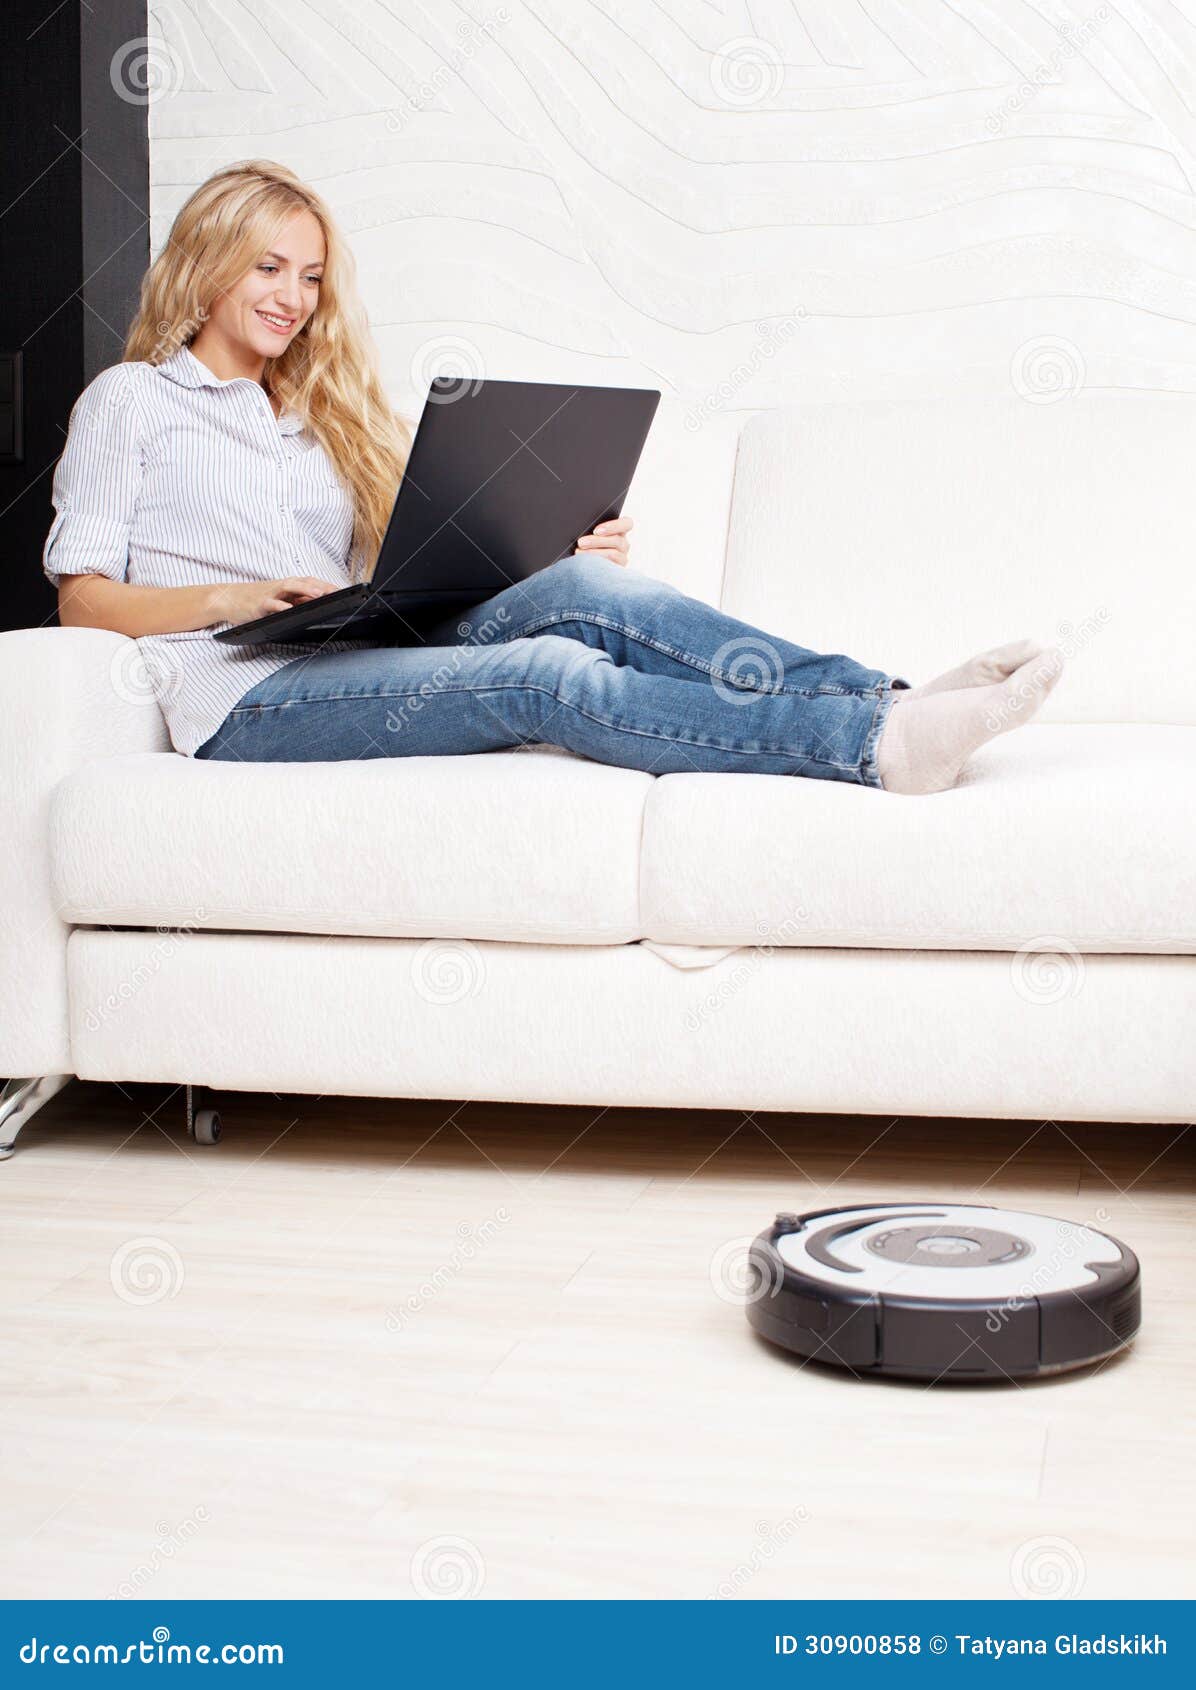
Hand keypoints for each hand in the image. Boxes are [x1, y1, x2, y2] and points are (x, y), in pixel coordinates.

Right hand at [215, 576, 342, 625]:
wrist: (228, 599)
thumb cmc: (257, 600)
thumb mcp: (281, 600)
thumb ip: (298, 601)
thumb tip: (320, 605)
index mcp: (288, 586)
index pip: (312, 583)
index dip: (328, 586)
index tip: (345, 591)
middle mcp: (281, 587)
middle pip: (305, 582)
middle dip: (322, 586)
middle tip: (338, 592)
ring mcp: (270, 594)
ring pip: (290, 587)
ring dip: (306, 590)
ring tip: (320, 595)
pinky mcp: (258, 604)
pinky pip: (271, 604)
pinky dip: (280, 606)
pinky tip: (289, 609)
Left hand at [574, 515, 632, 565]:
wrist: (581, 567)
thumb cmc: (585, 545)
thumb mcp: (589, 534)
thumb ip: (591, 528)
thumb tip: (584, 528)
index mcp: (619, 530)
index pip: (627, 523)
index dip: (613, 526)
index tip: (596, 531)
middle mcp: (623, 544)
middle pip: (617, 540)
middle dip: (597, 541)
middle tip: (581, 542)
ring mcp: (622, 558)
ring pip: (613, 554)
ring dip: (594, 553)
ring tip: (579, 552)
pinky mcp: (617, 571)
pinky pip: (610, 567)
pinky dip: (596, 564)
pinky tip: (584, 563)